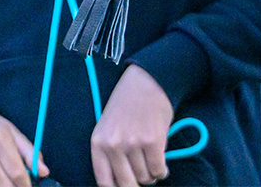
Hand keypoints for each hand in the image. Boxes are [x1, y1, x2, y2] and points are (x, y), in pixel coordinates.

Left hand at [91, 65, 174, 185]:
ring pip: (145, 178)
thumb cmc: (126, 107)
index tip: (125, 186)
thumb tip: (120, 183)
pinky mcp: (152, 142)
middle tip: (142, 176)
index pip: (103, 182)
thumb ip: (110, 154)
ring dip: (151, 174)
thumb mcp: (107, 128)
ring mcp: (132, 144)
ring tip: (150, 158)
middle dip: (136, 184)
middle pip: (126, 185)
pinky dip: (162, 170)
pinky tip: (160, 159)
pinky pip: (159, 171)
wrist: (145, 83)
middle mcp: (113, 145)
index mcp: (98, 143)